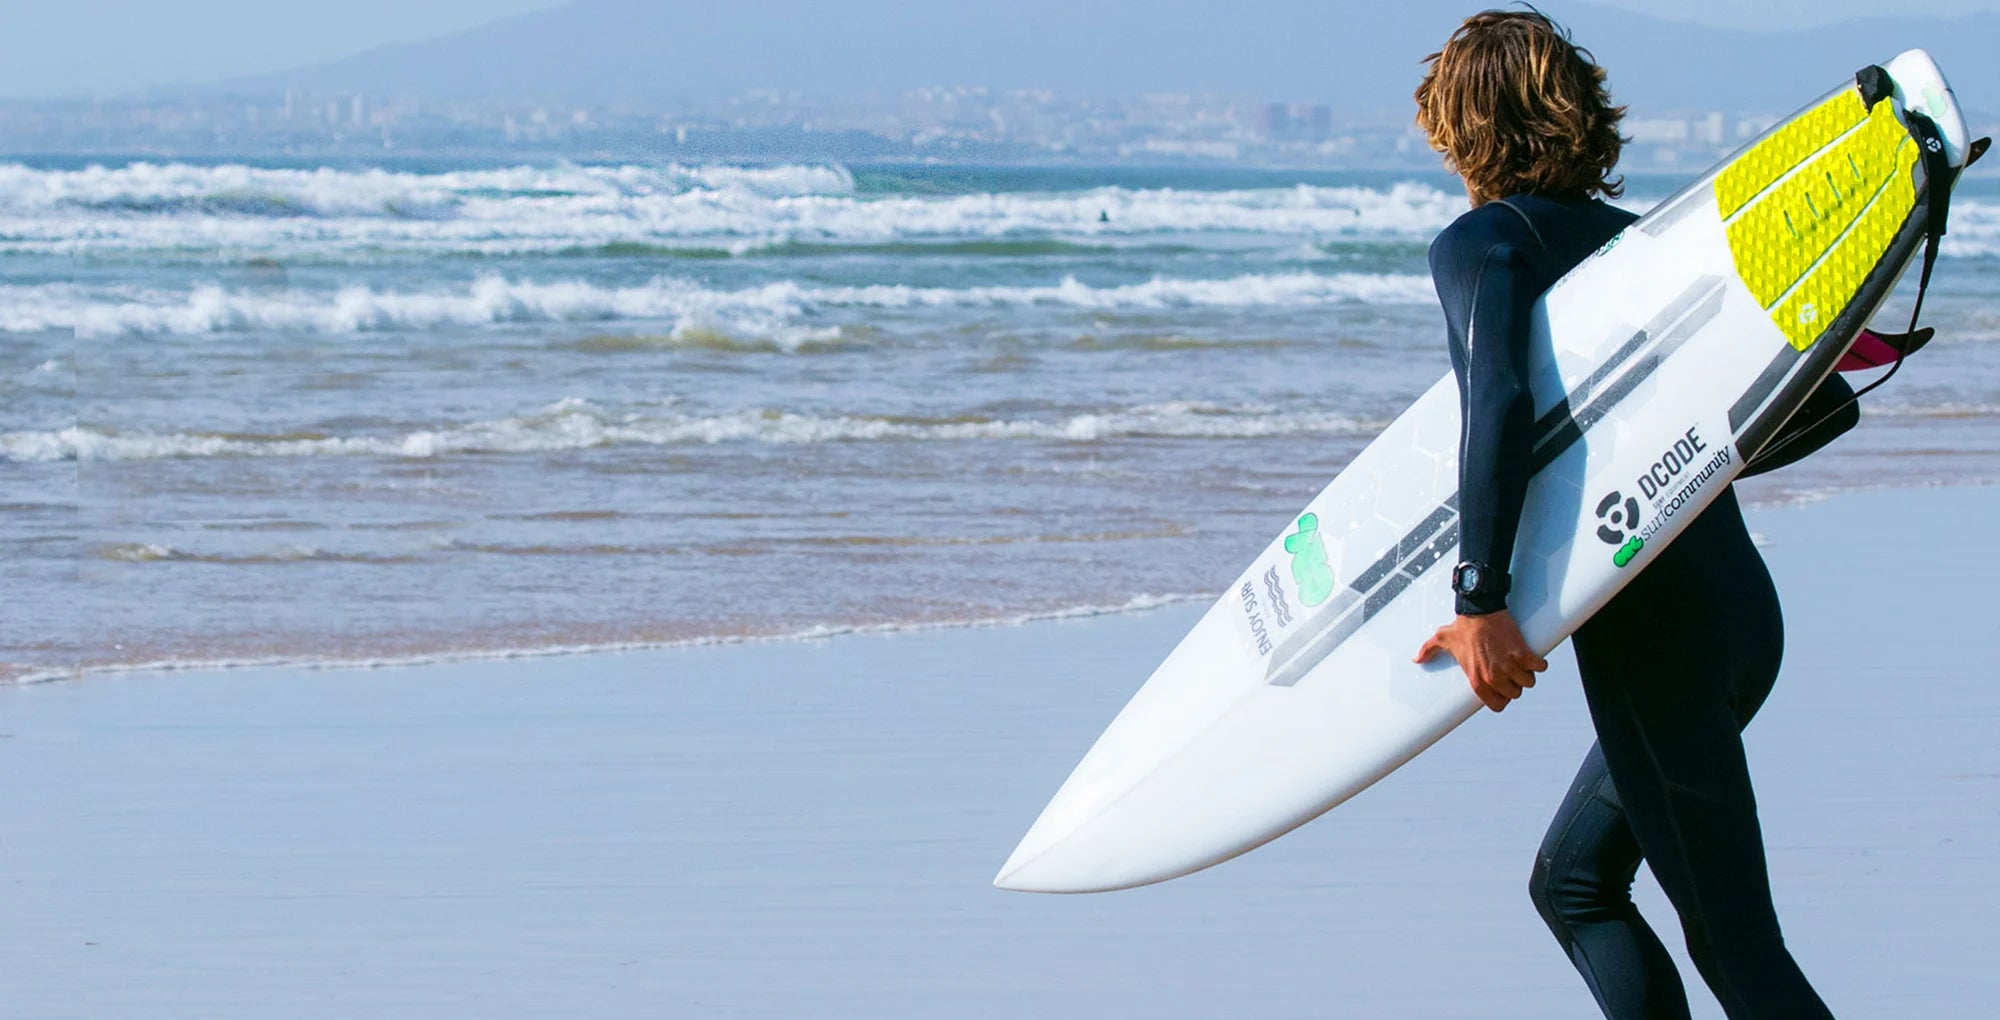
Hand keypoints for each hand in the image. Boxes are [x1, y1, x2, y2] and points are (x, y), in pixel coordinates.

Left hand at [1414, 610, 1547, 712]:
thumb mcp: (1443, 639)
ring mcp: (1508, 666)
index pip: (1497, 705)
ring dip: (1527, 673)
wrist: (1480, 609)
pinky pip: (1539, 668)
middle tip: (1511, 670)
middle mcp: (1493, 677)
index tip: (1503, 687)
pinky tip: (1532, 656)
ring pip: (1528, 682)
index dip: (1502, 697)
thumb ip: (1428, 651)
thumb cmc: (1462, 625)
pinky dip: (1539, 663)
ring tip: (1520, 662)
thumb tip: (1416, 659)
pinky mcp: (1522, 653)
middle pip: (1515, 694)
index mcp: (1476, 679)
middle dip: (1515, 684)